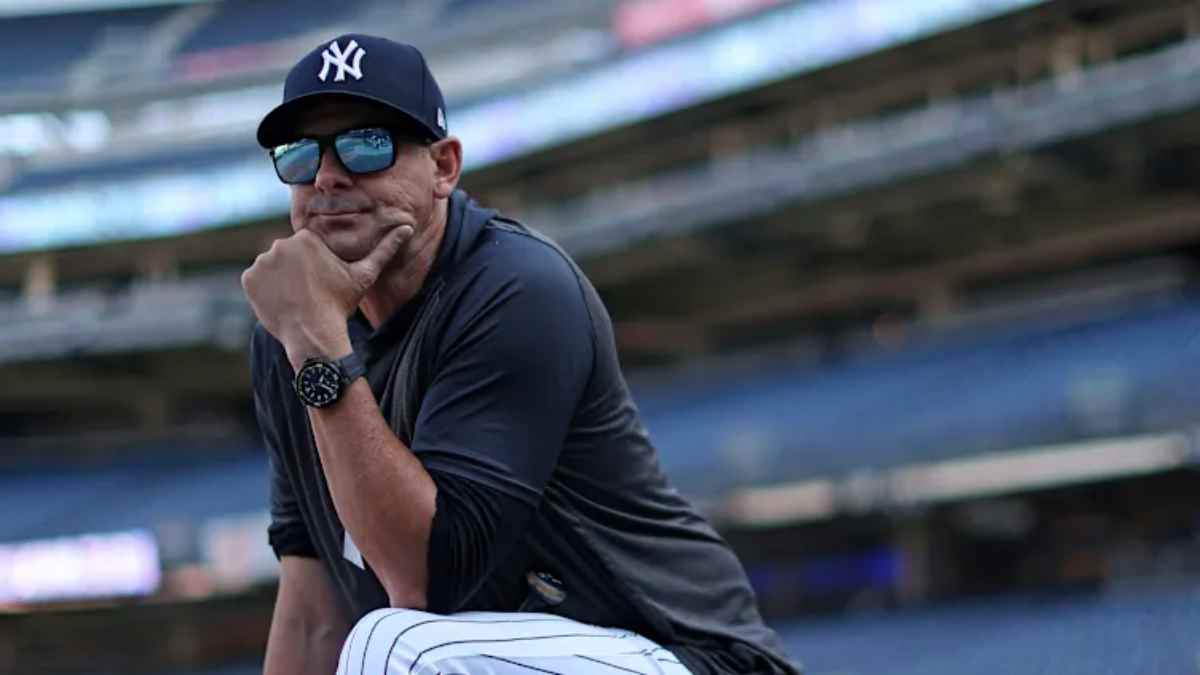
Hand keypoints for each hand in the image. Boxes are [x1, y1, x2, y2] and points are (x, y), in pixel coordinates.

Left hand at [241, 226, 412, 361]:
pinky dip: (264, 290)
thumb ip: (384, 249)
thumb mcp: (364, 275)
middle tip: (308, 292)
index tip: (320, 282)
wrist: (314, 335)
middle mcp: (280, 245)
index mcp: (306, 238)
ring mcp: (261, 262)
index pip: (307, 246)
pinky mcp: (248, 279)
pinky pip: (255, 280)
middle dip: (296, 270)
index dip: (314, 264)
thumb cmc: (341, 304)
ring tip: (295, 297)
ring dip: (280, 279)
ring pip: (271, 267)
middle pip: (288, 255)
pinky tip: (281, 301)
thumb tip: (407, 228)